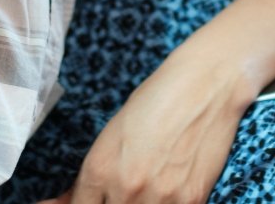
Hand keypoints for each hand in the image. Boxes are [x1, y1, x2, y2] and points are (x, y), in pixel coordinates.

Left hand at [63, 37, 248, 203]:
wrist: (206, 83)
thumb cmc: (158, 98)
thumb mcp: (115, 131)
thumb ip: (95, 175)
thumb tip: (68, 201)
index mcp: (99, 167)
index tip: (86, 201)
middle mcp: (125, 188)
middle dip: (111, 203)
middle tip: (122, 187)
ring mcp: (160, 199)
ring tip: (150, 181)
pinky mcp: (191, 202)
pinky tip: (170, 186)